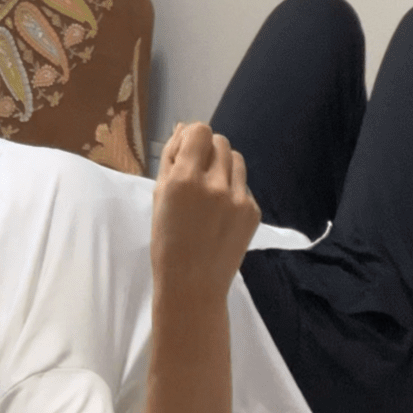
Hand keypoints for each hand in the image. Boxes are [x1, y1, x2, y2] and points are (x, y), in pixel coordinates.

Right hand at [150, 121, 260, 303]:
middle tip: (197, 171)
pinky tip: (221, 211)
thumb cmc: (166, 241)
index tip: (186, 151)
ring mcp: (238, 198)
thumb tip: (183, 128)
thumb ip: (170, 159)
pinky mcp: (253, 211)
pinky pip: (243, 184)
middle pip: (220, 141)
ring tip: (211, 188)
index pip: (200, 131)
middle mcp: (214, 184)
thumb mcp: (159, 197)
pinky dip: (232, 189)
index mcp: (184, 179)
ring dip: (223, 165)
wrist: (193, 284)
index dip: (192, 137)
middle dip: (208, 149)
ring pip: (236, 158)